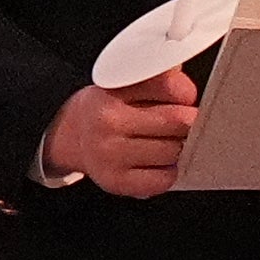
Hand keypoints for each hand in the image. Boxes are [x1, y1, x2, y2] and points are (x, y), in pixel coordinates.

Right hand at [43, 67, 200, 196]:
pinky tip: (157, 163)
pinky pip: (164, 178)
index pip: (170, 86)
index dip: (186, 94)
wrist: (72, 137)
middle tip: (182, 122)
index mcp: (112, 91)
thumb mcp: (124, 84)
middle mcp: (108, 122)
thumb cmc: (107, 110)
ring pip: (174, 151)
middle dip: (188, 122)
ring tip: (165, 142)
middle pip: (179, 121)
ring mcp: (111, 154)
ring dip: (178, 148)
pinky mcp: (117, 181)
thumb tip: (186, 82)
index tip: (183, 98)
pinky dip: (169, 171)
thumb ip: (157, 77)